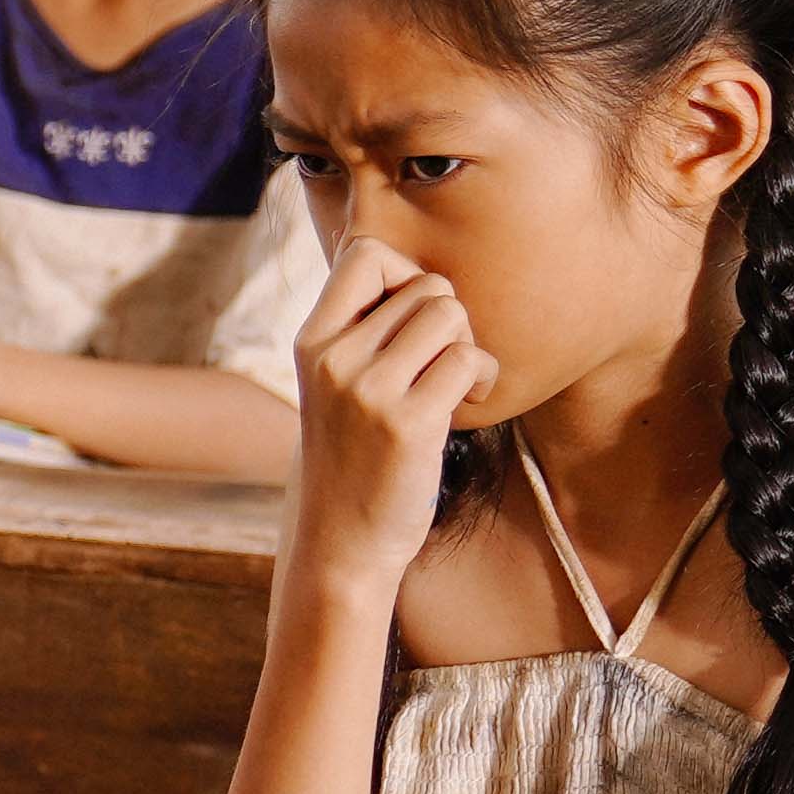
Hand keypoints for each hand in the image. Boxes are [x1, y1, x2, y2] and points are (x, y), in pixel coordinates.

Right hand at [291, 236, 491, 586]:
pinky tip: (466, 403)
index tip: (411, 319)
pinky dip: (481, 377)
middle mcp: (334, 358)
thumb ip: (359, 330)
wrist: (341, 539)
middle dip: (449, 318)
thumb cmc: (350, 456)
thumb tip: (408, 269)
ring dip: (468, 346)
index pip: (365, 254)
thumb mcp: (333, 385)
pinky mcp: (408, 422)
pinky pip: (468, 359)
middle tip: (439, 363)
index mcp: (312, 342)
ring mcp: (368, 390)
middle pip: (426, 286)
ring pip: (450, 314)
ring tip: (454, 382)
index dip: (405, 273)